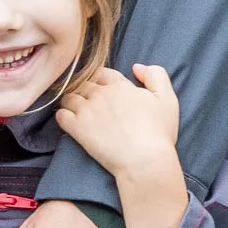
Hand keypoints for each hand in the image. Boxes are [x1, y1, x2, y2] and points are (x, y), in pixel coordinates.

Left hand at [53, 61, 181, 181]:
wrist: (145, 160)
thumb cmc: (159, 133)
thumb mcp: (167, 99)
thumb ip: (156, 75)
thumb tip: (136, 67)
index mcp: (120, 86)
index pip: (102, 73)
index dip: (100, 80)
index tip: (102, 90)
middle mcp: (101, 94)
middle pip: (83, 84)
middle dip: (84, 91)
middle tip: (88, 103)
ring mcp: (87, 110)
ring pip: (69, 97)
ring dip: (71, 102)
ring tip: (77, 112)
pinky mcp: (77, 128)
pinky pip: (61, 115)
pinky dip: (63, 117)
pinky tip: (70, 123)